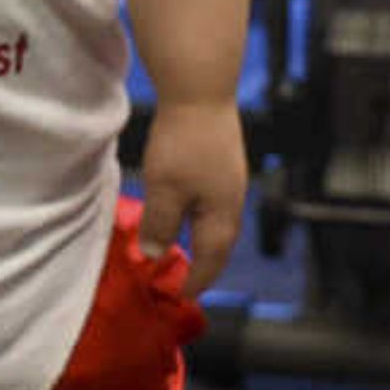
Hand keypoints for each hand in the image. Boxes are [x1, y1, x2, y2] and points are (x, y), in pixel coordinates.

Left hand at [133, 97, 247, 286]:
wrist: (202, 92)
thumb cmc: (183, 144)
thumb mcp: (164, 190)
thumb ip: (159, 226)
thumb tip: (155, 255)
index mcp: (222, 214)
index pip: (211, 259)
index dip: (197, 280)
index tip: (183, 296)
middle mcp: (233, 200)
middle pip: (222, 244)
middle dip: (207, 266)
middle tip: (189, 283)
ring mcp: (232, 180)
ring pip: (219, 223)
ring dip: (206, 243)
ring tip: (189, 253)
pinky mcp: (224, 162)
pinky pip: (216, 204)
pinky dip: (203, 220)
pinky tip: (191, 212)